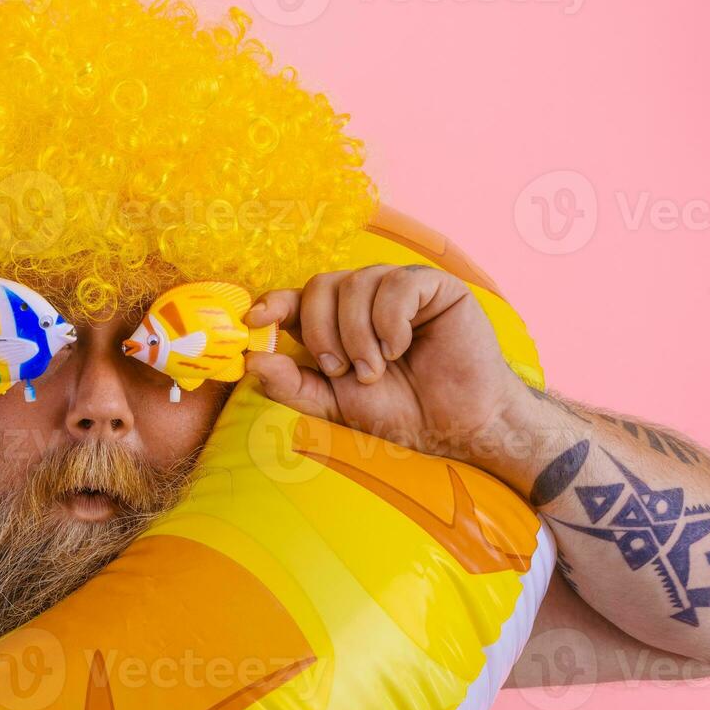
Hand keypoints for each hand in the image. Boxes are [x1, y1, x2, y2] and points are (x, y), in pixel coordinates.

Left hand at [245, 264, 531, 459]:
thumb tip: (252, 361)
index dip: (272, 303)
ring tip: (377, 370)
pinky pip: (396, 285)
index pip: (294, 299)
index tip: (256, 320)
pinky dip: (390, 322)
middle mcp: (363, 299)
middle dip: (322, 332)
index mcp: (335, 324)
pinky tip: (401, 349)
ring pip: (355, 283)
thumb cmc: (399, 413)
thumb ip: (293, 385)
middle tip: (341, 370)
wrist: (457, 426)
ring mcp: (397, 289)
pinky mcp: (434, 286)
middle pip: (319, 287)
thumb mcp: (334, 404)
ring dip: (358, 334)